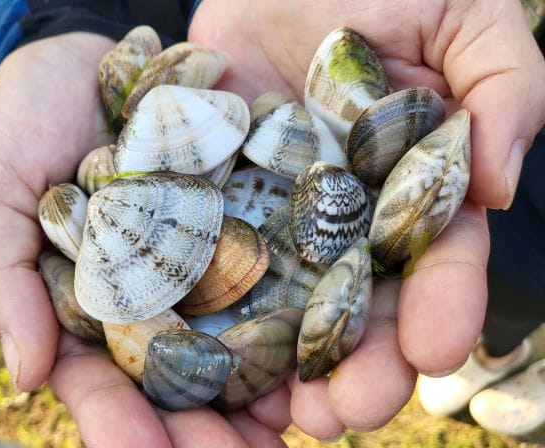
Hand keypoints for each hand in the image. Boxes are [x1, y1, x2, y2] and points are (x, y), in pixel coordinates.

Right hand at [0, 33, 288, 446]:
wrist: (103, 52)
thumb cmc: (31, 116)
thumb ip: (0, 274)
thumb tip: (24, 379)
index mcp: (88, 304)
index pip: (99, 380)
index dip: (117, 422)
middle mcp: (155, 300)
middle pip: (179, 384)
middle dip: (201, 433)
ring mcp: (208, 268)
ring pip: (239, 349)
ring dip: (264, 400)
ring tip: (295, 429)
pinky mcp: (253, 228)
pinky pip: (283, 280)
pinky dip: (303, 321)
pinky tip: (325, 358)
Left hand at [190, 0, 544, 439]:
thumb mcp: (465, 15)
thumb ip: (503, 89)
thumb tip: (497, 183)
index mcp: (412, 186)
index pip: (436, 260)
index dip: (441, 307)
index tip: (435, 349)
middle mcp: (346, 214)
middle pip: (358, 302)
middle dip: (359, 361)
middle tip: (349, 411)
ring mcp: (278, 212)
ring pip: (286, 299)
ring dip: (287, 362)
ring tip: (288, 413)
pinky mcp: (219, 197)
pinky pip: (213, 254)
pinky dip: (211, 307)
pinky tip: (208, 354)